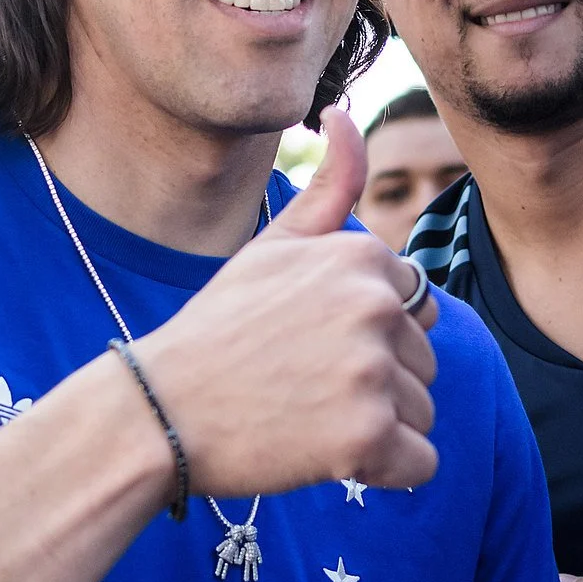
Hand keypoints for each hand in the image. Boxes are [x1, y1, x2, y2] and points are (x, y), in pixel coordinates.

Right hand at [139, 108, 439, 496]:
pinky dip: (383, 471)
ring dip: (377, 427)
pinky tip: (326, 455)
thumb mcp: (272, 247)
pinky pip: (421, 465)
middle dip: (376, 383)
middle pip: (424, 362)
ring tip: (306, 416)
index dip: (367, 335)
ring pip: (422, 412)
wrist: (159, 411)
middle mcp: (376, 307)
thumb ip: (328, 187)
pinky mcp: (369, 436)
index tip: (309, 344)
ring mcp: (374, 372)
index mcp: (363, 257)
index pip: (416, 308)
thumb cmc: (217, 330)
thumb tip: (343, 110)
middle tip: (301, 385)